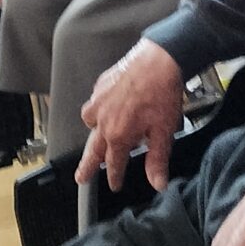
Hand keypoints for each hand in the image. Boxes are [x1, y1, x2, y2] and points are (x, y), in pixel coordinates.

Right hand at [77, 39, 187, 193]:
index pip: (113, 164)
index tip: (115, 185)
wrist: (158, 61)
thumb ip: (157, 160)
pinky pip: (93, 104)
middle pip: (93, 150)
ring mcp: (98, 103)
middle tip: (80, 177)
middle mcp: (103, 121)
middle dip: (87, 166)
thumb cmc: (162, 93)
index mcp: (118, 135)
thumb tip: (158, 183)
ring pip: (90, 125)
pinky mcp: (99, 87)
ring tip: (98, 139)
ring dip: (94, 135)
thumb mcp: (164, 132)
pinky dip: (97, 111)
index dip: (115, 177)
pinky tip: (107, 110)